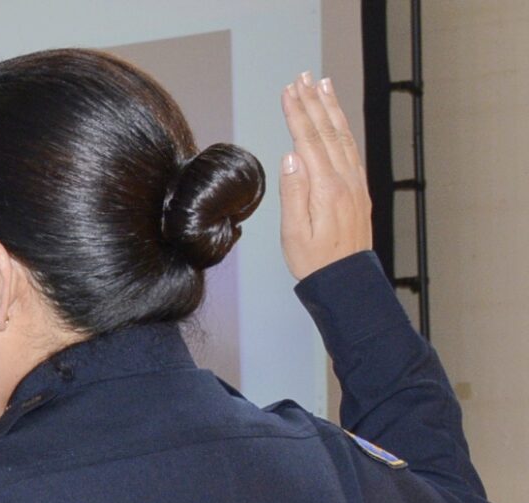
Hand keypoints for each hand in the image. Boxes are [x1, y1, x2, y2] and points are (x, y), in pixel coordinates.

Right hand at [279, 73, 370, 279]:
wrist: (347, 280)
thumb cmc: (314, 261)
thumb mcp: (294, 233)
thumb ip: (294, 193)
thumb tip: (291, 156)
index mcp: (326, 188)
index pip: (308, 140)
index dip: (297, 113)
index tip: (287, 91)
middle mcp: (345, 180)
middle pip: (327, 131)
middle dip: (313, 101)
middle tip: (302, 77)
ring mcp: (355, 182)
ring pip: (343, 135)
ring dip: (331, 108)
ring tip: (322, 85)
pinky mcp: (359, 188)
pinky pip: (351, 148)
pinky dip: (343, 127)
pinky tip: (337, 119)